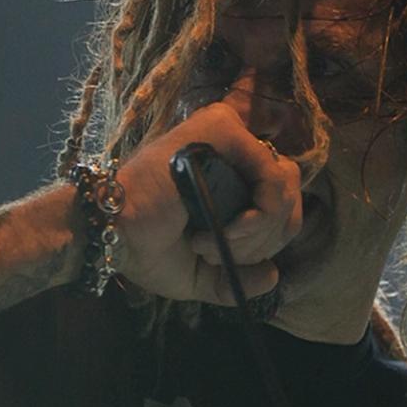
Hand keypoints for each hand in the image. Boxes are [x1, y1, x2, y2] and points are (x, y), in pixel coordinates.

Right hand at [109, 101, 303, 304]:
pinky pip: (272, 175)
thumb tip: (273, 276)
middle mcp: (233, 152)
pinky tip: (224, 230)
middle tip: (222, 253)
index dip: (273, 237)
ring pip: (284, 186)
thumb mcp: (202, 275)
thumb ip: (239, 279)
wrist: (115, 234)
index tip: (239, 260)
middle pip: (290, 194)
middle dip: (266, 240)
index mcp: (231, 178)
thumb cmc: (148, 249)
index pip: (284, 200)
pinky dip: (258, 215)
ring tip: (212, 242)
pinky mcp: (221, 128)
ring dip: (256, 232)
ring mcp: (228, 136)